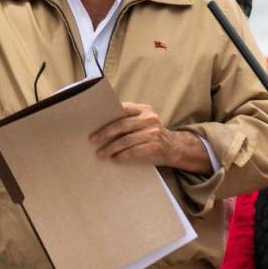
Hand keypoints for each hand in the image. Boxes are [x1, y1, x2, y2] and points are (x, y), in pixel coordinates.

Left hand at [91, 103, 213, 172]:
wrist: (175, 148)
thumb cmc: (152, 135)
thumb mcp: (143, 122)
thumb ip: (128, 120)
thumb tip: (100, 124)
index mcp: (144, 109)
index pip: (122, 109)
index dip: (107, 117)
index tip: (93, 124)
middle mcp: (149, 119)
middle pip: (122, 125)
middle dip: (105, 133)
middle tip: (93, 140)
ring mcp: (153, 132)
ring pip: (126, 140)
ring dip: (111, 148)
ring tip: (101, 153)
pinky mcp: (155, 146)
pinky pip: (133, 151)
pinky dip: (122, 156)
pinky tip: (114, 159)